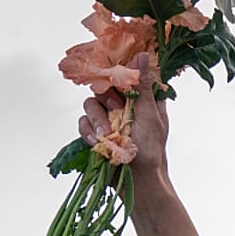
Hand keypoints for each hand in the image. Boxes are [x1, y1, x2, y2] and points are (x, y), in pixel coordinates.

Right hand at [79, 53, 168, 183]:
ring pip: (90, 103)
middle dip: (106, 98)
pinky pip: (83, 122)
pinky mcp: (96, 132)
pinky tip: (96, 141)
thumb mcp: (150, 114)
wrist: (138, 181)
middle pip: (103, 86)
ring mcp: (108, 118)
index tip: (113, 72)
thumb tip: (142, 55)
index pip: (126, 73)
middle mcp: (123, 104)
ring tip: (106, 133)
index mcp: (141, 97)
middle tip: (115, 108)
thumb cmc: (151, 149)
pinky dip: (88, 131)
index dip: (116, 70)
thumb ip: (142, 86)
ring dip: (97, 118)